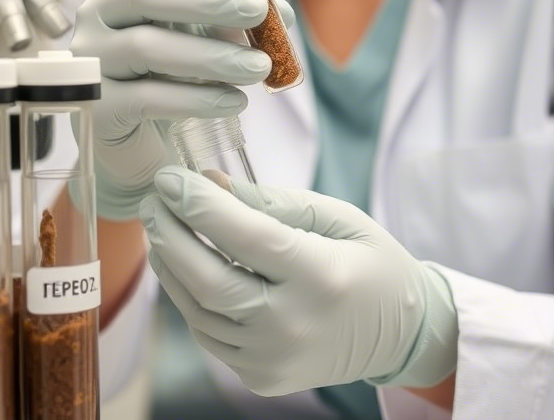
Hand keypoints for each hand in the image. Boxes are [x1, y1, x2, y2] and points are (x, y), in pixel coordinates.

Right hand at [69, 0, 283, 220]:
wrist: (139, 138)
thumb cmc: (174, 70)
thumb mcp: (208, 34)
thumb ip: (239, 18)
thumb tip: (282, 14)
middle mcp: (96, 15)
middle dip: (207, 0)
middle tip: (257, 10)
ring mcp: (91, 61)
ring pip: (146, 47)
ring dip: (212, 55)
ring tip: (258, 67)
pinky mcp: (97, 108)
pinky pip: (146, 98)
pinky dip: (197, 99)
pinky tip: (235, 101)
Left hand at [140, 167, 458, 396]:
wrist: (399, 336)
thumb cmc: (372, 264)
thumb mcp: (337, 217)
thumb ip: (274, 201)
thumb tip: (212, 181)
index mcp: (321, 277)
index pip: (246, 237)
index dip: (201, 205)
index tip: (170, 176)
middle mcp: (293, 325)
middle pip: (209, 280)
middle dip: (171, 234)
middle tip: (153, 198)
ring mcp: (272, 359)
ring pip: (199, 310)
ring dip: (171, 265)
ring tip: (161, 226)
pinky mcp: (260, 377)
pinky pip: (208, 333)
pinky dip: (188, 296)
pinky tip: (183, 264)